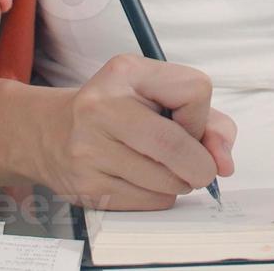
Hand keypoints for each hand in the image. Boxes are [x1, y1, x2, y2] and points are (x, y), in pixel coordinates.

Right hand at [37, 53, 236, 210]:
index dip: (201, 117)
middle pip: (176, 145)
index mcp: (126, 72)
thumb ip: (207, 121)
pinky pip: (147, 202)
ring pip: (166, 181)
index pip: (195, 91)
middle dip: (200, 165)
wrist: (49, 132)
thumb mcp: (158, 95)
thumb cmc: (116, 111)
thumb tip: (224, 162)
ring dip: (179, 183)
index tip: (185, 123)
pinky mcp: (86, 187)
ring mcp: (88, 149)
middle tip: (198, 168)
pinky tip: (143, 182)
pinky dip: (159, 197)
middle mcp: (101, 107)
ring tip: (163, 170)